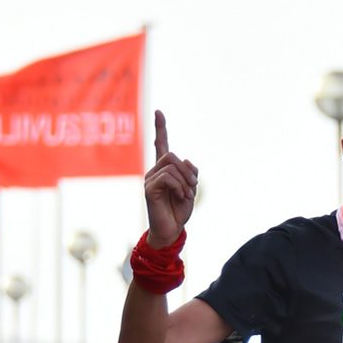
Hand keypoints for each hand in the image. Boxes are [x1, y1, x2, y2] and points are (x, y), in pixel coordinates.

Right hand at [143, 110, 197, 248]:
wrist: (171, 230)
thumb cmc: (179, 211)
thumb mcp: (191, 189)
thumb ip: (190, 173)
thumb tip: (186, 161)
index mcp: (164, 170)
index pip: (161, 145)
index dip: (160, 128)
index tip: (158, 112)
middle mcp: (154, 171)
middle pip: (172, 155)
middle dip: (187, 170)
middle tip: (193, 186)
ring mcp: (150, 179)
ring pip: (171, 166)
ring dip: (185, 181)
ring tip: (186, 196)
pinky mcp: (149, 188)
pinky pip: (167, 178)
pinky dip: (179, 187)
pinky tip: (180, 197)